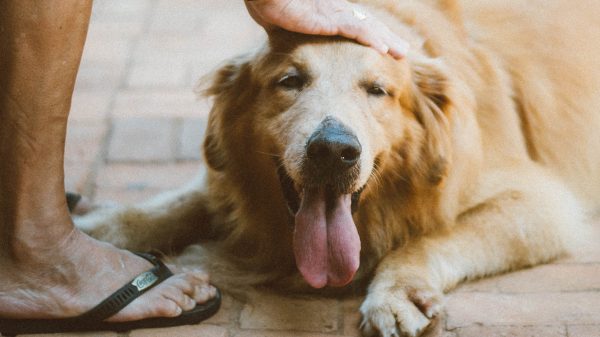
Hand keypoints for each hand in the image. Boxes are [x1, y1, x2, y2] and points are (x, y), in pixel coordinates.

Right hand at [244, 0, 408, 58]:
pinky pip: (356, 29)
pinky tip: (383, 50)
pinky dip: (370, 39)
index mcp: (327, 11)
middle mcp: (335, 10)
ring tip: (402, 52)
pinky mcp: (329, 18)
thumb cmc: (267, 1)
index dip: (372, 34)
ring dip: (386, 40)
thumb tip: (282, 42)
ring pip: (368, 27)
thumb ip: (288, 31)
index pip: (356, 24)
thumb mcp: (281, 21)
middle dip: (387, 37)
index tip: (385, 46)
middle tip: (403, 50)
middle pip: (368, 24)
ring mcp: (334, 13)